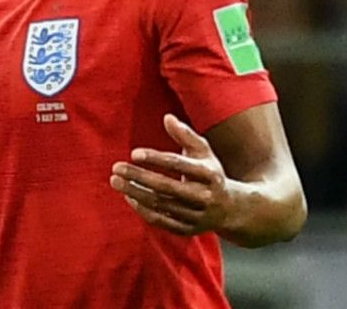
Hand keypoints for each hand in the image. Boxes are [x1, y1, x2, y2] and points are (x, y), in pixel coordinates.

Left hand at [109, 114, 234, 236]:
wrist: (230, 209)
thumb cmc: (210, 174)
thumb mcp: (203, 152)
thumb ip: (185, 134)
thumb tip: (167, 117)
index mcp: (209, 174)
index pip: (179, 165)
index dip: (156, 159)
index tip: (134, 153)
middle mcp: (204, 197)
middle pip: (166, 187)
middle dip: (139, 177)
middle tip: (116, 167)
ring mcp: (196, 216)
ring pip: (160, 204)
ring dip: (135, 192)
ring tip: (115, 180)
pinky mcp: (188, 230)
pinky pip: (160, 220)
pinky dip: (142, 209)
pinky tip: (128, 195)